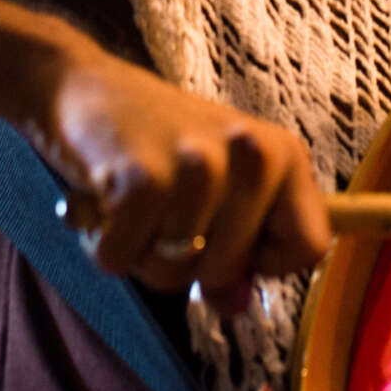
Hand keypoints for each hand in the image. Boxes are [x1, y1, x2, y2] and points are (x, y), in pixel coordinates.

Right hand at [27, 41, 330, 296]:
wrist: (79, 83)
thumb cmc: (154, 141)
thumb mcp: (215, 187)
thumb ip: (236, 248)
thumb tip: (233, 306)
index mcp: (282, 154)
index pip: (310, 246)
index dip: (263, 262)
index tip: (226, 238)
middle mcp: (250, 155)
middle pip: (228, 271)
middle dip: (185, 262)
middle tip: (161, 212)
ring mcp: (197, 166)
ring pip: (173, 273)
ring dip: (140, 251)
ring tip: (132, 201)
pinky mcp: (141, 179)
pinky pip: (122, 260)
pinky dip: (101, 244)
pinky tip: (100, 200)